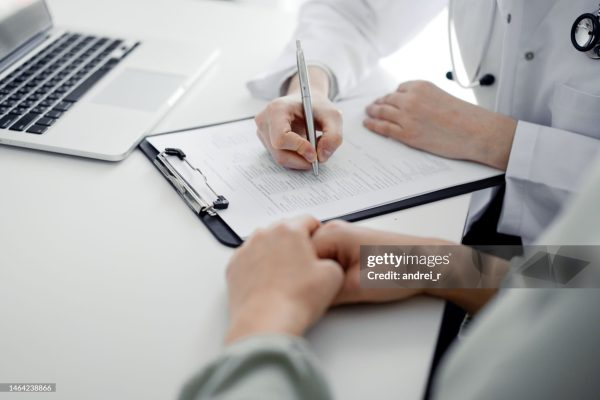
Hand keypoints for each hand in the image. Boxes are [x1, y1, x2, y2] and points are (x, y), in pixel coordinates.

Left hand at [225, 217, 342, 342]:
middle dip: (294, 244)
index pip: (307, 220)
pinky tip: (269, 284)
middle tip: (303, 266)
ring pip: (265, 244)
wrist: (266, 322)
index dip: (317, 233)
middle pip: (284, 230)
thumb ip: (332, 260)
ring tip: (285, 277)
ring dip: (275, 253)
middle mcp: (264, 235)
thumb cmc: (296, 299)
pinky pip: (250, 259)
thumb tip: (326, 263)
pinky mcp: (234, 267)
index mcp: (289, 231)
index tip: (318, 245)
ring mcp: (246, 250)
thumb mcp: (333, 276)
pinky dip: (258, 267)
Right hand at [254, 67, 342, 168]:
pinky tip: (303, 149)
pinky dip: (295, 158)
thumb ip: (333, 137)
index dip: (299, 149)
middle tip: (317, 157)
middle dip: (302, 160)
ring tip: (312, 149)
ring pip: (280, 159)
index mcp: (277, 109)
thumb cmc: (318, 107)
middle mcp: (264, 120)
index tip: (314, 151)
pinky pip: (280, 157)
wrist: (306, 102)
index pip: (281, 138)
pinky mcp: (265, 141)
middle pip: (280, 154)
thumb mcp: (334, 117)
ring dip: (300, 160)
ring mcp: (262, 132)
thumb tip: (321, 157)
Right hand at [312, 220, 448, 304]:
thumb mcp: (356, 288)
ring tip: (334, 288)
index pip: (297, 257)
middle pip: (304, 257)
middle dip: (308, 276)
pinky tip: (340, 285)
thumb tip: (305, 299)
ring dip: (321, 275)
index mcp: (332, 233)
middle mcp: (334, 230)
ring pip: (316, 260)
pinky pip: (328, 259)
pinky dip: (329, 272)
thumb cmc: (401, 268)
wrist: (428, 265)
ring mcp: (342, 237)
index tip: (304, 293)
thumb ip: (325, 293)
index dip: (299, 278)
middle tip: (319, 293)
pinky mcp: (349, 245)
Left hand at [364, 80, 516, 169]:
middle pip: (388, 99)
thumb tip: (412, 104)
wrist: (474, 131)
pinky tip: (368, 124)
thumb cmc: (464, 117)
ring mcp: (406, 116)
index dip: (393, 96)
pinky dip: (373, 125)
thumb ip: (424, 98)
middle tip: (372, 106)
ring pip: (382, 112)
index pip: (399, 89)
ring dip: (373, 113)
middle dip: (379, 103)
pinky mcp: (406, 133)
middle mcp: (410, 99)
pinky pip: (383, 128)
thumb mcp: (441, 96)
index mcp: (420, 86)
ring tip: (368, 114)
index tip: (388, 99)